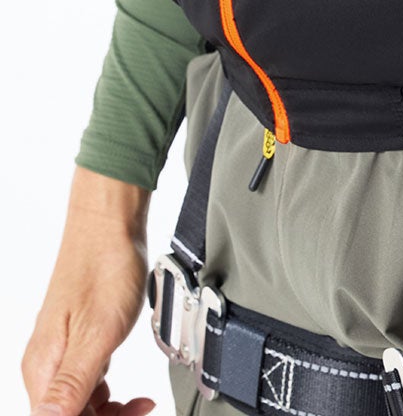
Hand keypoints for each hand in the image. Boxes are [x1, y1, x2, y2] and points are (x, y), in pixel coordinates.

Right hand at [22, 166, 155, 415]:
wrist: (110, 225)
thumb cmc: (104, 267)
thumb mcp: (97, 333)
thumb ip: (74, 383)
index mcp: (43, 368)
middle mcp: (46, 364)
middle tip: (139, 410)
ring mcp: (62, 350)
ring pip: (78, 403)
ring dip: (108, 411)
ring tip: (139, 403)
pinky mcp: (79, 338)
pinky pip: (87, 381)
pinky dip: (106, 391)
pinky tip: (125, 388)